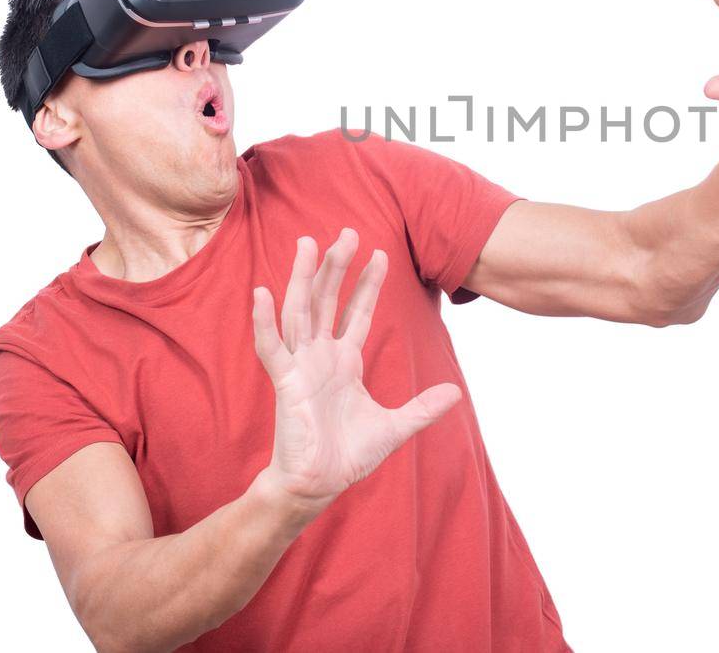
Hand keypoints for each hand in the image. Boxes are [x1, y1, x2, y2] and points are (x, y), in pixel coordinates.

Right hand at [251, 228, 461, 515]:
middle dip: (336, 267)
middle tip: (347, 233)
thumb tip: (455, 394)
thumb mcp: (395, 427)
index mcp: (343, 362)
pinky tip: (262, 292)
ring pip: (300, 312)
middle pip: (327, 301)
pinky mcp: (285, 382)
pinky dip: (264, 321)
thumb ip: (422, 408)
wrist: (319, 484)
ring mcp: (301, 366)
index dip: (368, 285)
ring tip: (307, 244)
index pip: (357, 313)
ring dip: (303, 278)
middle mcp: (320, 357)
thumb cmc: (347, 455)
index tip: (381, 255)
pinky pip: (271, 347)